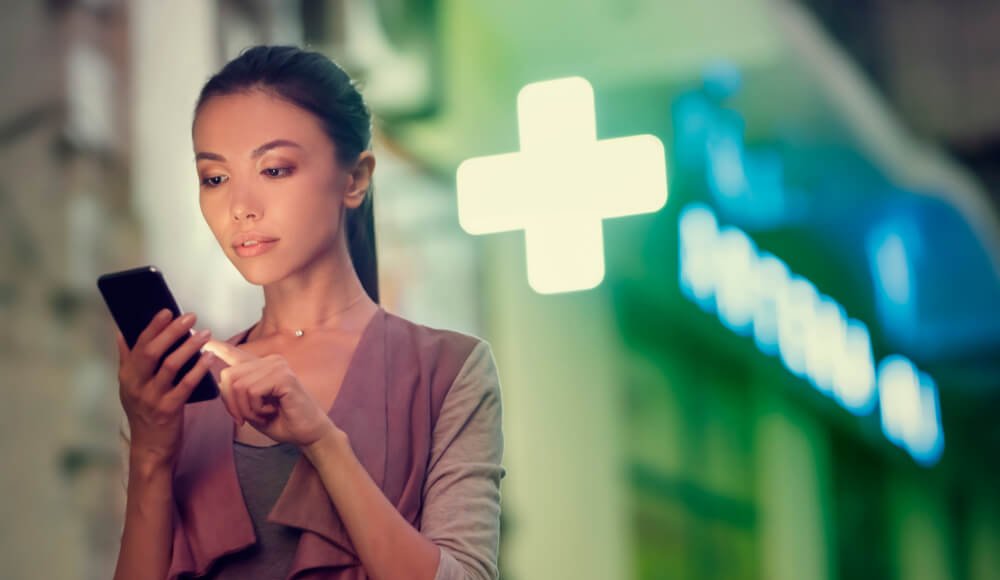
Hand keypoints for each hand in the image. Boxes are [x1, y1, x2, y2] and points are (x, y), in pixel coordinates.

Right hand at [116, 309, 214, 465]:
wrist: (150, 448)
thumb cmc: (144, 412)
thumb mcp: (130, 387)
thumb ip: (127, 360)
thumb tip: (122, 332)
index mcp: (127, 376)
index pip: (138, 345)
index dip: (153, 327)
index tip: (167, 310)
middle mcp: (136, 386)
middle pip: (153, 352)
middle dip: (172, 332)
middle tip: (190, 317)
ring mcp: (152, 398)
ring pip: (170, 366)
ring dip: (189, 347)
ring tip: (204, 333)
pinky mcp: (169, 410)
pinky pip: (186, 385)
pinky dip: (198, 369)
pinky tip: (209, 357)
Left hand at [201, 340, 337, 446]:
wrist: (308, 433)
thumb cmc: (282, 421)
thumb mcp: (252, 408)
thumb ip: (237, 393)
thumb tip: (220, 379)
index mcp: (262, 367)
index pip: (235, 353)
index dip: (218, 347)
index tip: (204, 341)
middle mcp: (270, 361)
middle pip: (228, 376)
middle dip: (231, 404)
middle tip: (245, 419)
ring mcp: (277, 366)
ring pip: (238, 386)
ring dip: (246, 409)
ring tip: (263, 415)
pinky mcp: (283, 377)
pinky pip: (252, 391)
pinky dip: (256, 409)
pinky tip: (272, 411)